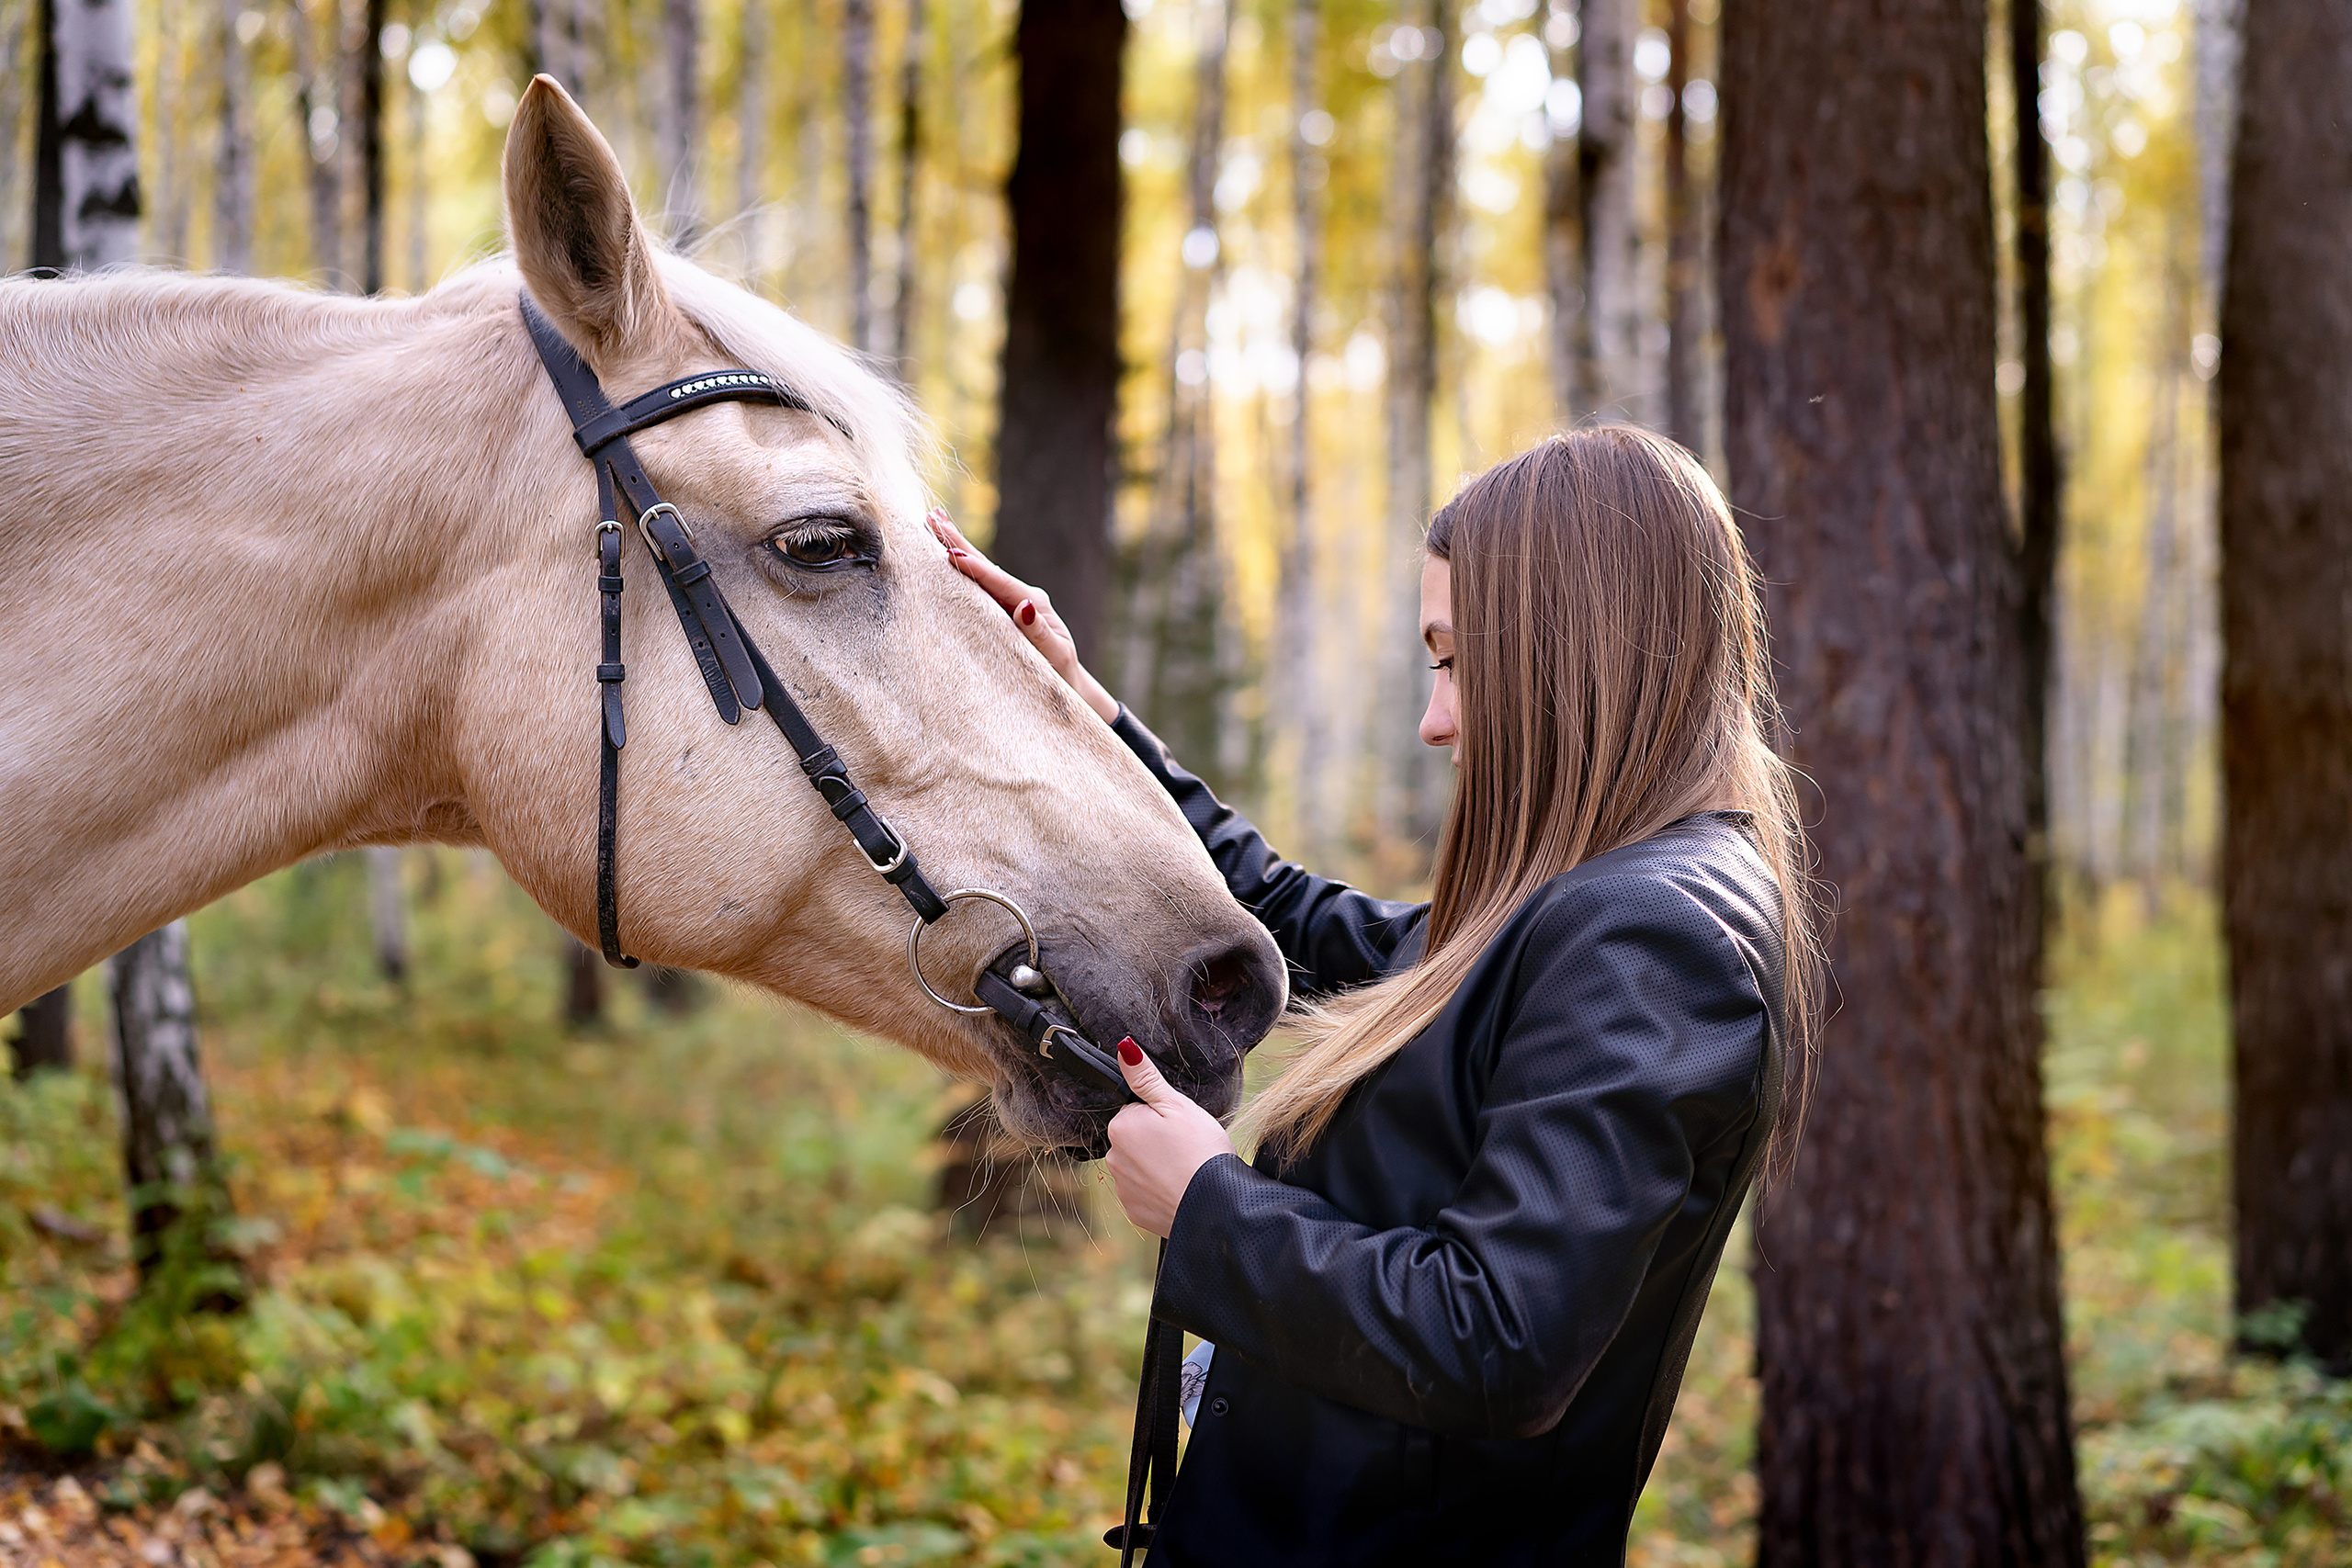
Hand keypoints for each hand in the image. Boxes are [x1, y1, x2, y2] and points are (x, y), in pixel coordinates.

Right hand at [927, 508, 1119, 722]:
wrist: (1067, 683)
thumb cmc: (1060, 674)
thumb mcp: (1055, 656)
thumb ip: (1040, 634)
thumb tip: (1025, 607)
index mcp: (1035, 604)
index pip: (1000, 583)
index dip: (975, 569)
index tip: (951, 554)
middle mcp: (1022, 596)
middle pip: (986, 566)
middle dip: (959, 542)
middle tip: (933, 517)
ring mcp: (1011, 600)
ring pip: (979, 571)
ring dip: (956, 547)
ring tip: (934, 521)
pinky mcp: (1001, 608)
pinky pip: (977, 586)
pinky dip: (961, 566)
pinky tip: (945, 551)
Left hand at [1104, 1036, 1236, 1238]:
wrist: (1215, 1205)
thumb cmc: (1200, 1150)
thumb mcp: (1176, 1104)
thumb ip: (1145, 1077)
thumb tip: (1123, 1047)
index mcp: (1122, 1127)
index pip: (1136, 1112)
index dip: (1160, 1116)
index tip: (1179, 1127)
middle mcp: (1114, 1158)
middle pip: (1135, 1140)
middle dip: (1155, 1141)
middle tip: (1185, 1147)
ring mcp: (1123, 1188)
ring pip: (1139, 1167)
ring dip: (1156, 1167)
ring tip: (1185, 1168)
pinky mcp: (1134, 1212)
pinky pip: (1144, 1193)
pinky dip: (1158, 1191)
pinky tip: (1179, 1189)